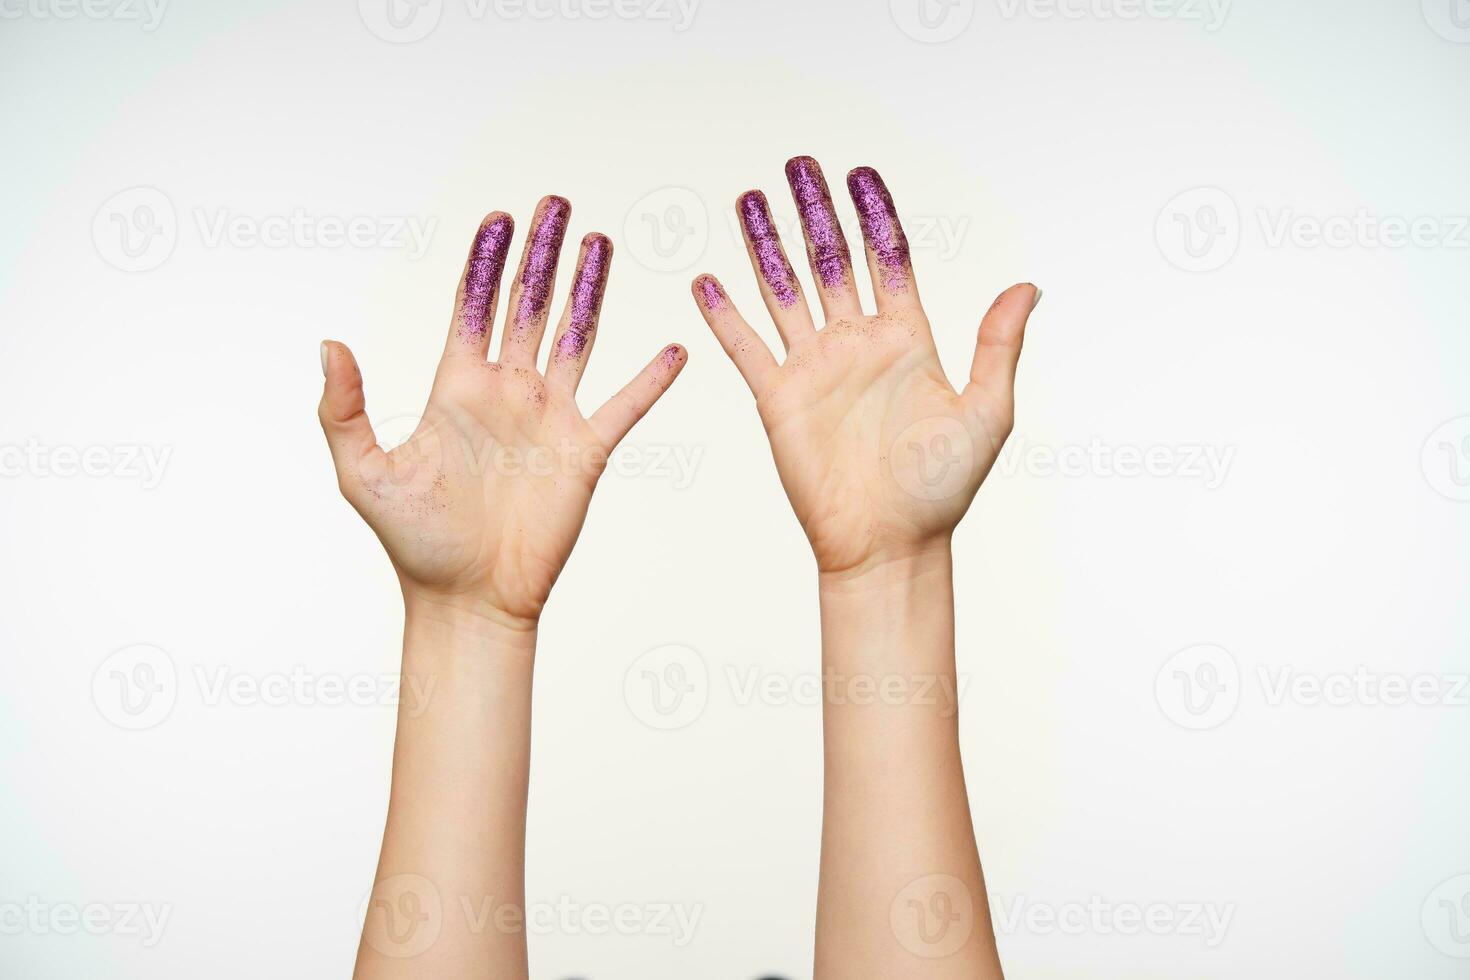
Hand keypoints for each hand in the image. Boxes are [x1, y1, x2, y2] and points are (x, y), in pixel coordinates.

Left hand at [320, 196, 686, 628]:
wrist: (468, 599)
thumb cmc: (414, 543)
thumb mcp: (363, 472)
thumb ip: (344, 407)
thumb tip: (329, 342)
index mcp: (457, 390)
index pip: (474, 308)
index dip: (486, 262)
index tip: (499, 218)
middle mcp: (507, 394)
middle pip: (528, 306)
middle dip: (541, 255)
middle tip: (556, 205)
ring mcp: (550, 419)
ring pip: (575, 337)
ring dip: (588, 290)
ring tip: (600, 243)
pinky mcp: (585, 452)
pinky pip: (626, 406)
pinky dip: (652, 380)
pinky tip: (673, 349)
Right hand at [693, 158, 1038, 575]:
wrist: (888, 543)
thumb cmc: (941, 489)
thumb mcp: (987, 412)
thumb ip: (998, 346)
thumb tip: (1028, 287)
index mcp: (907, 340)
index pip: (887, 260)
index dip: (873, 216)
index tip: (860, 175)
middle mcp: (857, 345)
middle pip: (831, 262)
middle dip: (814, 213)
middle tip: (798, 166)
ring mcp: (814, 369)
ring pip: (784, 292)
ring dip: (766, 246)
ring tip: (749, 200)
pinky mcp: (778, 399)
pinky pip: (746, 347)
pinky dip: (725, 316)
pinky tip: (707, 281)